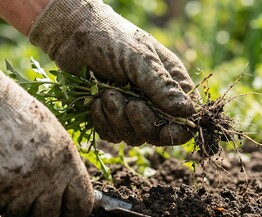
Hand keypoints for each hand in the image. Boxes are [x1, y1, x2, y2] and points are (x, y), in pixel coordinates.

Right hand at [0, 50, 93, 216]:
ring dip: (14, 201)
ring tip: (11, 172)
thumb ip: (67, 167)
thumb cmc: (24, 119)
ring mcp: (23, 186)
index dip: (75, 214)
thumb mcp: (57, 139)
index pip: (82, 204)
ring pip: (21, 214)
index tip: (68, 216)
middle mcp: (50, 177)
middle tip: (30, 192)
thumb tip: (73, 193)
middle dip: (40, 210)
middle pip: (50, 216)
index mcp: (69, 163)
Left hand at [29, 0, 198, 145]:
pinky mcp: (110, 116)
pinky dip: (104, 122)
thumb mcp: (140, 59)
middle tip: (129, 104)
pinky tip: (96, 101)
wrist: (73, 34)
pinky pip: (113, 135)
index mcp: (171, 83)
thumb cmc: (112, 39)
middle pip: (159, 134)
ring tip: (107, 94)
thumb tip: (187, 112)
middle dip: (142, 123)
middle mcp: (155, 100)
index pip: (185, 118)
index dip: (177, 129)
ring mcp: (132, 110)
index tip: (163, 128)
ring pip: (134, 137)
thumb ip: (162, 86)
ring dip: (119, 120)